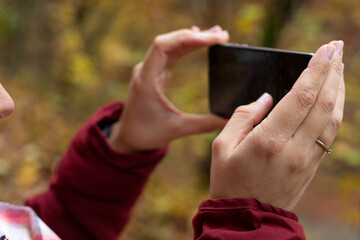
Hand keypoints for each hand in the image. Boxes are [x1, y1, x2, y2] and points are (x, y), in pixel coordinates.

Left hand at [109, 26, 228, 151]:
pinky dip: (186, 46)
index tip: (209, 39)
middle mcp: (145, 70)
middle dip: (195, 36)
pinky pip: (171, 53)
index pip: (162, 47)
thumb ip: (203, 124)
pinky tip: (199, 40)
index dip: (185, 38)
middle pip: (169, 42)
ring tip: (217, 36)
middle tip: (222, 36)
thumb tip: (229, 119)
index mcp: (146, 81)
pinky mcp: (155, 73)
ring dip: (192, 38)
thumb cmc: (147, 134)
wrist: (127, 137)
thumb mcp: (176, 130)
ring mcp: (149, 70)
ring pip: (171, 45)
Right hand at [210, 41, 344, 210]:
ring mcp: (307, 159)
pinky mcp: (311, 166)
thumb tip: (266, 99)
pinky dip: (336, 111)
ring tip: (339, 68)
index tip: (326, 49)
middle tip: (337, 48)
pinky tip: (335, 98)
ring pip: (333, 118)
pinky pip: (330, 134)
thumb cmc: (229, 181)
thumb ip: (243, 117)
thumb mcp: (222, 146)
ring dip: (339, 89)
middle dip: (333, 72)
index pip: (302, 97)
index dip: (317, 70)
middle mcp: (294, 148)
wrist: (247, 217)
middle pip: (324, 103)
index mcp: (269, 140)